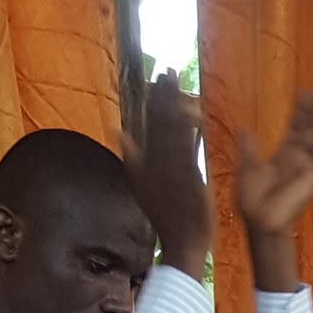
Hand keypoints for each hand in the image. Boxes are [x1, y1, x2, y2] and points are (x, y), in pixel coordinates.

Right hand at [123, 72, 210, 274]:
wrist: (180, 243)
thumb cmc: (166, 218)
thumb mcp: (142, 186)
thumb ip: (132, 159)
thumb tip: (118, 132)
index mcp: (145, 163)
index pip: (149, 125)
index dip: (153, 100)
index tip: (157, 78)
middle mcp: (155, 164)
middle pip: (158, 121)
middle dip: (162, 94)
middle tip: (168, 69)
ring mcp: (170, 171)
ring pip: (170, 130)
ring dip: (174, 104)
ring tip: (178, 81)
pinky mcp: (187, 178)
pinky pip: (187, 149)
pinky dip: (189, 129)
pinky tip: (194, 111)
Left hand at [234, 82, 312, 245]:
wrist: (258, 222)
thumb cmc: (251, 202)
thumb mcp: (246, 168)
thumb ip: (248, 148)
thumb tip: (244, 129)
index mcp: (285, 155)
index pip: (298, 127)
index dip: (302, 109)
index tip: (306, 91)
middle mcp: (300, 158)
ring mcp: (309, 167)